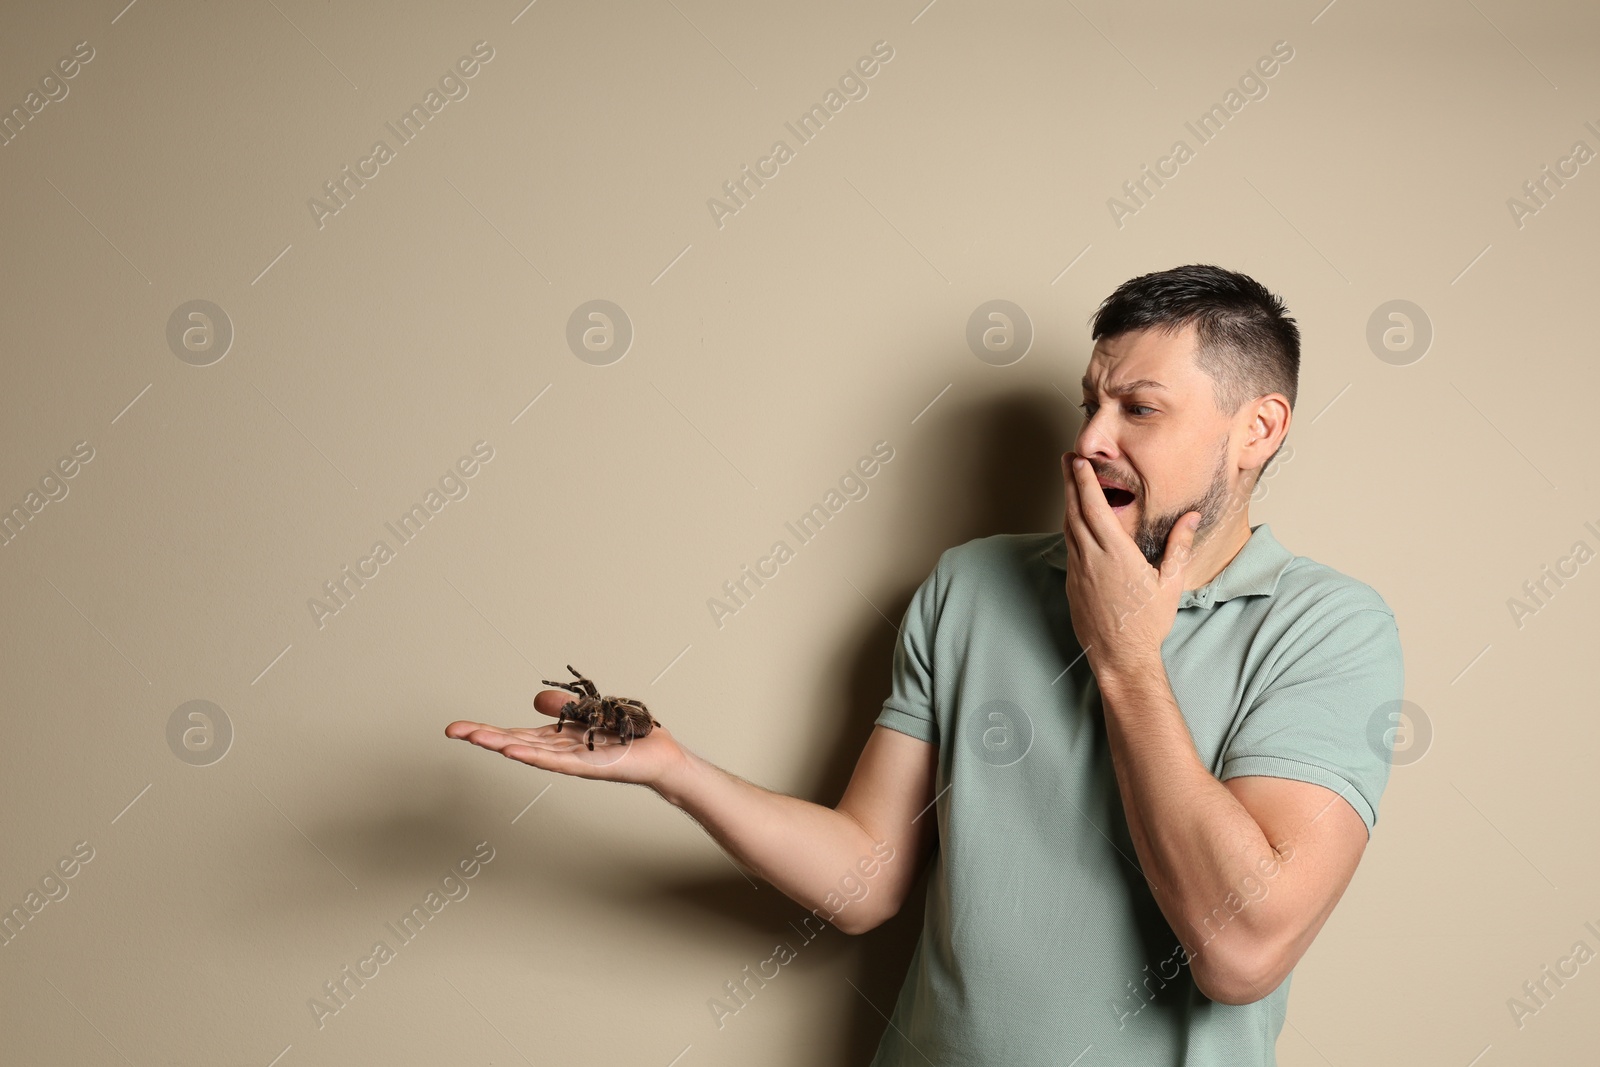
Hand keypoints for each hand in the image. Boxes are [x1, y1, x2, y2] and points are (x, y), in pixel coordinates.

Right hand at [446, 688, 685, 788]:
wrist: (658, 756)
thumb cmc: (625, 737)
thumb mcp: (588, 712)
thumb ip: (562, 706)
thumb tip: (534, 699)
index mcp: (556, 738)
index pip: (514, 733)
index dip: (486, 730)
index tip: (456, 728)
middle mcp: (559, 751)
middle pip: (514, 742)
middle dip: (483, 736)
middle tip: (451, 730)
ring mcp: (571, 760)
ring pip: (530, 752)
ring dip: (502, 744)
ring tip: (476, 739)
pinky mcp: (589, 766)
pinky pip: (556, 761)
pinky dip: (534, 755)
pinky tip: (514, 751)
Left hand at [1061, 450, 1198, 680]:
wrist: (1120, 656)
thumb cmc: (1147, 623)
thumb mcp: (1170, 583)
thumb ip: (1178, 546)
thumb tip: (1192, 516)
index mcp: (1116, 554)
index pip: (1095, 508)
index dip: (1084, 481)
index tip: (1078, 461)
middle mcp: (1092, 559)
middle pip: (1074, 511)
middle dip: (1069, 482)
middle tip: (1066, 459)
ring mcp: (1078, 572)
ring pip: (1068, 528)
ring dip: (1067, 503)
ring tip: (1068, 482)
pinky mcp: (1072, 584)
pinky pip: (1069, 547)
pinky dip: (1069, 527)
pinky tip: (1073, 520)